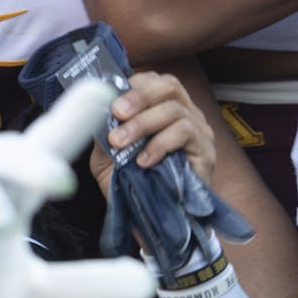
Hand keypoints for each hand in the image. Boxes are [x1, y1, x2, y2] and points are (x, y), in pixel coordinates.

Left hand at [91, 70, 214, 197]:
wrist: (148, 216)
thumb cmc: (131, 181)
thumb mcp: (107, 154)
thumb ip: (102, 131)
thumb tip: (92, 111)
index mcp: (161, 108)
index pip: (155, 81)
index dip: (134, 84)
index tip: (111, 99)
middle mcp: (184, 112)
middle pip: (169, 86)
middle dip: (139, 96)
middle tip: (116, 112)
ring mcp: (198, 130)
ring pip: (174, 110)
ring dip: (142, 124)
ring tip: (120, 142)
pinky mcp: (205, 150)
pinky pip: (186, 133)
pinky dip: (160, 144)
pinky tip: (143, 160)